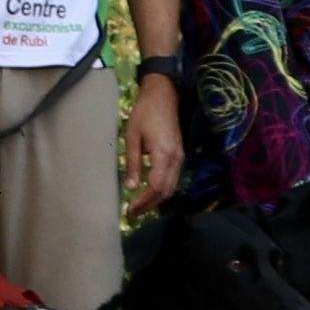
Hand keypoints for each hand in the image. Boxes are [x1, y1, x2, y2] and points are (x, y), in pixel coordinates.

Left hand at [123, 70, 182, 216]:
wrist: (163, 96)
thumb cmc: (144, 113)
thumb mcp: (132, 137)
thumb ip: (133, 163)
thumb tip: (130, 187)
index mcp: (164, 154)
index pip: (156, 186)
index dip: (144, 201)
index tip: (130, 209)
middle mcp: (176, 159)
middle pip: (166, 191)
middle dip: (150, 205)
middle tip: (132, 213)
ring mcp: (180, 158)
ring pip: (172, 187)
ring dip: (156, 200)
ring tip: (138, 206)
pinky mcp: (179, 156)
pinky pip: (173, 179)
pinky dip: (162, 190)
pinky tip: (148, 193)